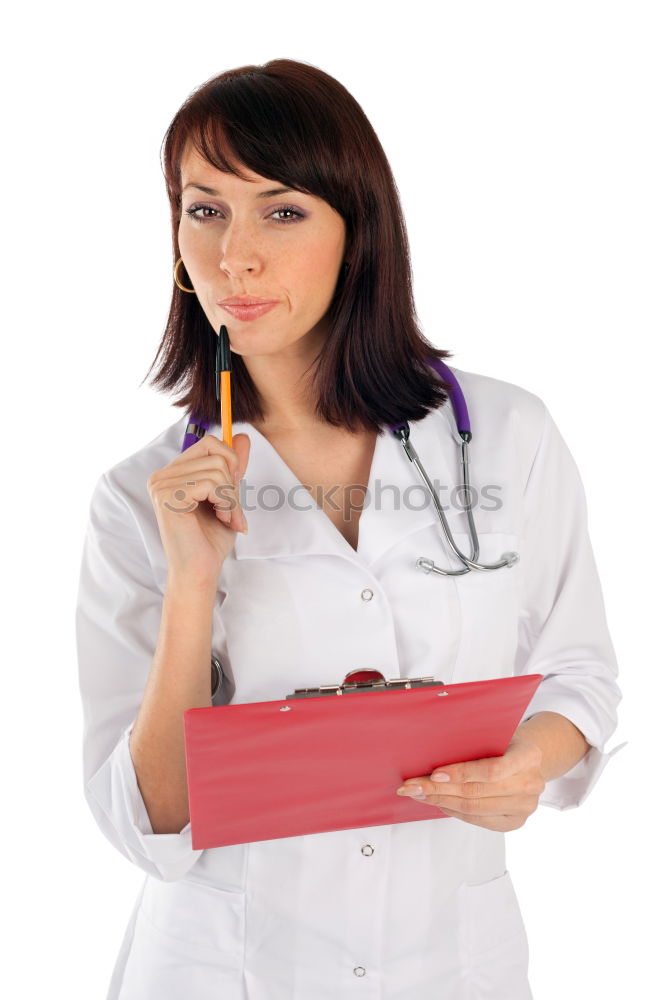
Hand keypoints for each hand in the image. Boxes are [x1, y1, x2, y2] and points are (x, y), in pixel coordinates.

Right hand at [147, 432, 250, 584]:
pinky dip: (226, 502)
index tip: (232, 492)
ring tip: (226, 518)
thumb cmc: (210, 540)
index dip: (230, 463)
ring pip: (217, 469)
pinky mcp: (168, 496)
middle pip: (215, 453)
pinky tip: (221, 518)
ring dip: (231, 497)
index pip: (209, 443)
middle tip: (231, 510)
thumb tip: (243, 436)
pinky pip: (211, 483)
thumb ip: (232, 467)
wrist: (200, 571)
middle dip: (233, 483)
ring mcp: (162, 485)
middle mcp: (162, 476)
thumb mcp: (227, 496)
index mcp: (173, 473)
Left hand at [395, 733, 545, 831]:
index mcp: (528, 756)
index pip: (492, 770)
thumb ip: (474, 741)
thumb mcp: (496, 734)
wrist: (530, 761)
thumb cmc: (506, 744)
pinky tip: (439, 802)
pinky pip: (478, 820)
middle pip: (477, 792)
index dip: (461, 773)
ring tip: (419, 794)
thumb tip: (432, 749)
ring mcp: (524, 806)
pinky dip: (454, 811)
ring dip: (441, 801)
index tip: (434, 774)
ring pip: (474, 809)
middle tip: (413, 786)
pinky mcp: (514, 822)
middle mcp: (531, 784)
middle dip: (439, 790)